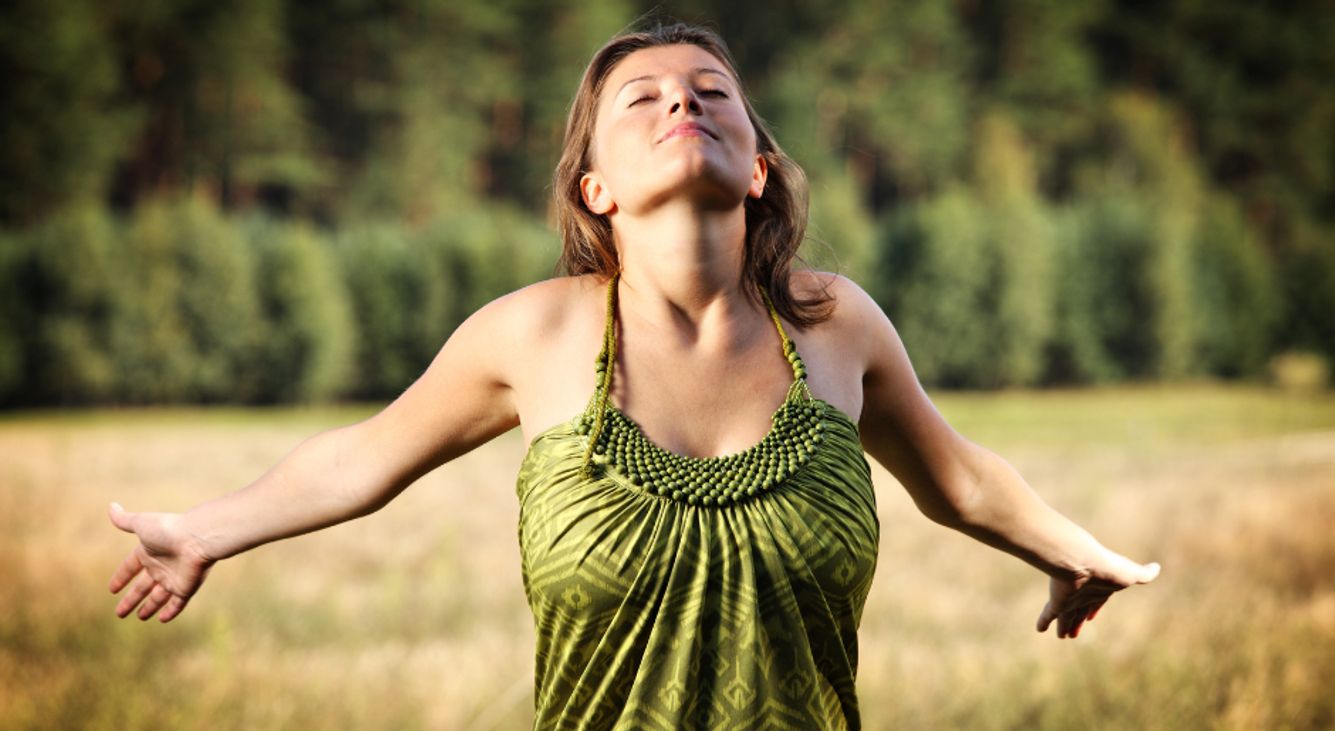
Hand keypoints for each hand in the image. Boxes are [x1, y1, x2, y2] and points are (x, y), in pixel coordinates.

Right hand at [108, 502, 214, 621]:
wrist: (197, 538)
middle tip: (119, 613)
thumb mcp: (142, 524)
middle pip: (142, 587)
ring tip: (139, 616)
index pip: (130, 567)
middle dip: (131, 599)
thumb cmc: (168, 529)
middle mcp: (160, 567)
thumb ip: (125, 519)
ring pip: (158, 597)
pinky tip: (161, 619)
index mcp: (149, 552)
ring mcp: (173, 578)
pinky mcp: (185, 588)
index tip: (112, 589)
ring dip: (148, 607)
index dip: (121, 577)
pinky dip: (170, 611)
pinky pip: (177, 603)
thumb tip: (111, 506)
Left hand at [1036, 550, 1159, 638]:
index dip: (1093, 609)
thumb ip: (1143, 574)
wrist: (1082, 561)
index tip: (1090, 617)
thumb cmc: (1107, 568)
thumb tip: (1157, 567)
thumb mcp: (1130, 573)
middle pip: (1080, 611)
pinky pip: (1048, 615)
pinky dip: (1044, 621)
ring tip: (1062, 636)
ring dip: (1064, 626)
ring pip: (1065, 616)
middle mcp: (1083, 594)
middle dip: (1077, 622)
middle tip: (1073, 634)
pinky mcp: (1057, 601)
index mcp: (1099, 589)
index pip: (1095, 602)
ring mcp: (1069, 598)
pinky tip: (1039, 630)